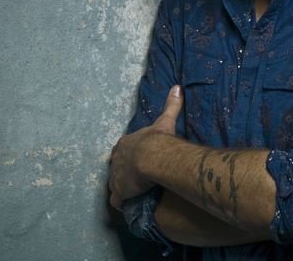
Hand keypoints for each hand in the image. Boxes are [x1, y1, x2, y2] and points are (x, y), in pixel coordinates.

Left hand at [108, 85, 183, 210]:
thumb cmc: (158, 140)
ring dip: (123, 187)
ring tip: (135, 193)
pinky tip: (129, 204)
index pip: (124, 149)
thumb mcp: (165, 121)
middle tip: (137, 177)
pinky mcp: (119, 192)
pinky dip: (122, 202)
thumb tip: (177, 87)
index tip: (139, 160)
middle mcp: (116, 159)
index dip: (131, 155)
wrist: (154, 157)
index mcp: (125, 143)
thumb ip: (171, 105)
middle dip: (124, 171)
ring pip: (116, 183)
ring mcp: (115, 177)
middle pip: (117, 166)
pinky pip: (117, 200)